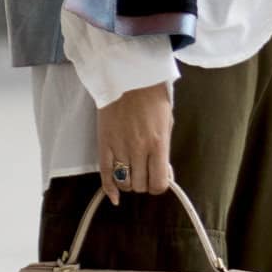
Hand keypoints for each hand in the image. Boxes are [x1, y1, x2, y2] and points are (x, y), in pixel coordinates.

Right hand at [96, 83, 173, 201]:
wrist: (128, 75)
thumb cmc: (152, 95)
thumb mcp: (167, 122)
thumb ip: (165, 150)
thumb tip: (165, 174)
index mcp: (158, 143)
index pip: (159, 182)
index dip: (159, 186)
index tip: (158, 180)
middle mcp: (139, 149)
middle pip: (141, 185)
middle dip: (144, 183)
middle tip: (144, 172)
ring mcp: (119, 147)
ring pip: (124, 182)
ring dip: (129, 182)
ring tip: (131, 173)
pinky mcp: (104, 143)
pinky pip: (105, 173)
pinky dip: (109, 189)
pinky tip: (114, 196)